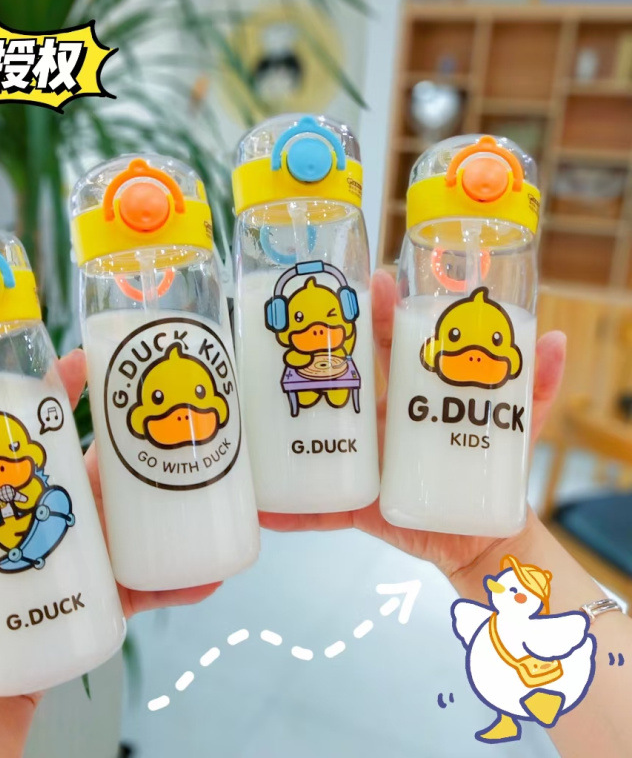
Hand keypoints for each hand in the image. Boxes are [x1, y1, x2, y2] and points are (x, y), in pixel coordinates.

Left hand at [0, 349, 218, 701]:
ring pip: (154, 514)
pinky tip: (210, 580)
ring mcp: (106, 546)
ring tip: (216, 499)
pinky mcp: (119, 588)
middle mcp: (83, 506)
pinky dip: (185, 581)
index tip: (97, 355)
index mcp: (46, 483)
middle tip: (184, 418)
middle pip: (123, 460)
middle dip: (155, 434)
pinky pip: (159, 579)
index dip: (80, 384)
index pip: (67, 422)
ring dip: (188, 504)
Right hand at [259, 269, 566, 580]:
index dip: (378, 309)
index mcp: (405, 392)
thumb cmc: (488, 467)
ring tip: (258, 408)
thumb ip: (533, 389)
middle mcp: (372, 418)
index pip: (387, 341)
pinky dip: (289, 512)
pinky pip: (316, 505)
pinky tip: (265, 510)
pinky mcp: (351, 501)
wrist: (476, 533)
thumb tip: (555, 338)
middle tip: (299, 327)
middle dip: (315, 348)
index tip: (370, 281)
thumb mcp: (514, 427)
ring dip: (282, 423)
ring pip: (312, 434)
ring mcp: (356, 457)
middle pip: (338, 377)